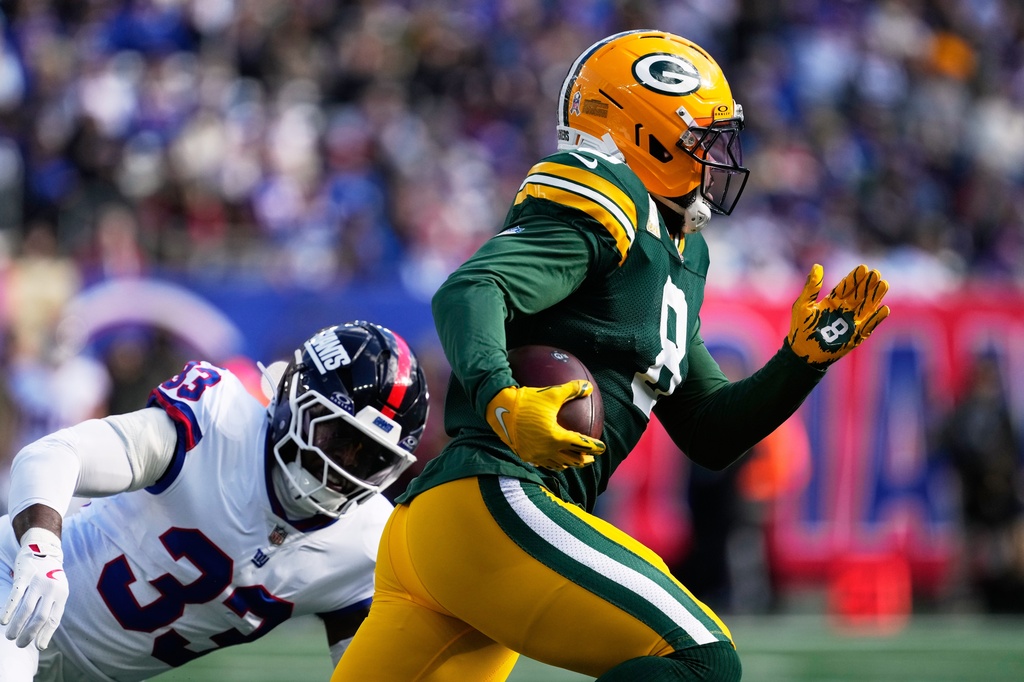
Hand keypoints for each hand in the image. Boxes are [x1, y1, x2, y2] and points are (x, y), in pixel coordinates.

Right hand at [1, 527, 67, 649]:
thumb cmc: (50, 575)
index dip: (46, 635)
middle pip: (40, 617)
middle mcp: (52, 588)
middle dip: (29, 634)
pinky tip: (3, 621)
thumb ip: (52, 607)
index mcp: (62, 594)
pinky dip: (9, 610)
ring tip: (10, 636)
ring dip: (17, 626)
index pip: (54, 619)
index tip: (39, 647)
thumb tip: (43, 634)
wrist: (44, 548)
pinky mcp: (25, 575)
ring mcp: (38, 581)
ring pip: (26, 609)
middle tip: (20, 644)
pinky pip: (15, 596)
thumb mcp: (58, 589)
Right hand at [486, 381, 605, 470]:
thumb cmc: (527, 400)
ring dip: (570, 463)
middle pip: (572, 460)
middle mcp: (547, 450)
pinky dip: (554, 464)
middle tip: (591, 457)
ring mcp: (535, 455)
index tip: (602, 447)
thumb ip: (572, 390)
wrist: (499, 409)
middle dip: (584, 459)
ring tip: (576, 461)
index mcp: (556, 437)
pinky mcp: (525, 456)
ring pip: (558, 465)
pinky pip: (544, 464)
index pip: (581, 445)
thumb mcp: (551, 394)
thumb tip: (588, 387)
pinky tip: (555, 460)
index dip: (594, 447)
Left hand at [788, 263, 889, 366]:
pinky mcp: (856, 335)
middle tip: (876, 273)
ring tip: (883, 284)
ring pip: (867, 306)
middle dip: (867, 284)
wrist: (802, 353)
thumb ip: (812, 287)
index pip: (846, 286)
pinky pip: (869, 326)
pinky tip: (884, 309)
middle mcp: (844, 310)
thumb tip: (817, 266)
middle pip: (859, 294)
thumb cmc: (801, 328)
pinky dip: (876, 318)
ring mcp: (851, 322)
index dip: (855, 278)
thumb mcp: (803, 305)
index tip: (863, 268)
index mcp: (832, 301)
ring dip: (875, 297)